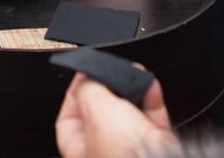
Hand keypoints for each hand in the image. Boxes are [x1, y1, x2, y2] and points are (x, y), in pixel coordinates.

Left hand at [56, 71, 177, 157]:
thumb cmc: (122, 153)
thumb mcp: (94, 108)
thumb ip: (89, 87)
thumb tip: (93, 77)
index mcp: (80, 153)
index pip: (69, 119)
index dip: (75, 94)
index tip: (85, 75)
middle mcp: (104, 153)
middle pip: (101, 113)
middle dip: (108, 89)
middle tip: (112, 73)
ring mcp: (130, 150)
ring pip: (128, 113)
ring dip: (132, 90)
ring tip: (133, 74)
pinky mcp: (155, 145)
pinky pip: (151, 116)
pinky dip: (151, 98)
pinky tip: (149, 84)